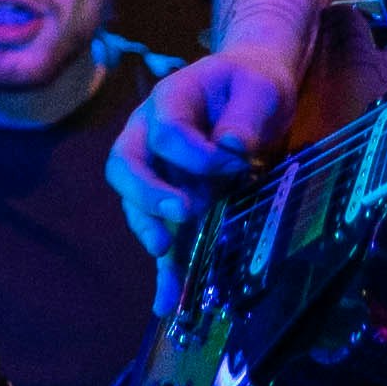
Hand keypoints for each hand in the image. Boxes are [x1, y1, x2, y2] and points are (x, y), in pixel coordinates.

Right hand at [109, 46, 300, 312]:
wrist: (252, 91)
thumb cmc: (252, 84)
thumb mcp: (260, 87)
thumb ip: (245, 114)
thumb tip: (231, 149)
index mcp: (168, 101)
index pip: (167, 133)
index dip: (198, 154)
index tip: (237, 163)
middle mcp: (148, 137)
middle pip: (126, 165)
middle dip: (148, 194)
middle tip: (181, 214)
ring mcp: (155, 172)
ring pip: (136, 204)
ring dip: (150, 231)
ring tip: (168, 257)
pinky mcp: (171, 203)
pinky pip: (160, 234)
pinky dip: (164, 268)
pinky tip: (167, 301)